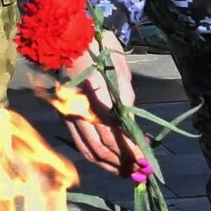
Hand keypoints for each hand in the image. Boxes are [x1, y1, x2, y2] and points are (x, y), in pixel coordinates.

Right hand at [60, 42, 153, 180]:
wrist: (65, 38)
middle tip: (141, 171)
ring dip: (111, 164)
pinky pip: (80, 144)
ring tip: (128, 172)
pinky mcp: (65, 118)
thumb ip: (125, 96)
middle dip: (124, 160)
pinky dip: (95, 158)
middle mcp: (80, 107)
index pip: (115, 129)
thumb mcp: (118, 67)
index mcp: (95, 92)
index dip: (130, 148)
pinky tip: (109, 164)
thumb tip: (131, 124)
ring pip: (91, 149)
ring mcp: (70, 114)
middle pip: (103, 144)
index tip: (145, 159)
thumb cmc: (98, 47)